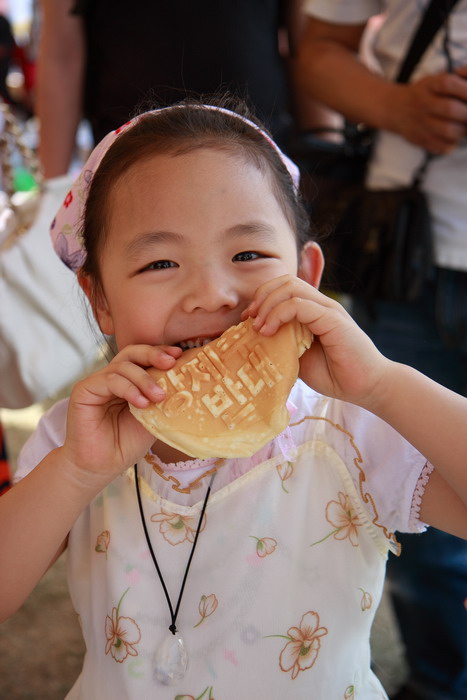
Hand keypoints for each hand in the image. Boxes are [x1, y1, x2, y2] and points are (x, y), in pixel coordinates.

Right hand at [61, 344, 181, 483]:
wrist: (102, 466)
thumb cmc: (125, 444)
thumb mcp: (152, 418)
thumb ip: (162, 399)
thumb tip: (186, 384)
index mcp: (129, 381)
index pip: (144, 358)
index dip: (160, 352)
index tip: (179, 355)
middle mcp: (113, 378)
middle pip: (132, 353)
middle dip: (153, 354)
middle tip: (170, 363)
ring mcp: (98, 382)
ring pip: (123, 366)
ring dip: (144, 379)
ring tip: (158, 397)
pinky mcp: (84, 390)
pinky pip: (109, 380)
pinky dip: (129, 389)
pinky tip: (141, 403)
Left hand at [242, 275, 390, 408]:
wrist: (367, 387)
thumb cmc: (335, 374)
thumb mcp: (299, 356)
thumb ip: (283, 342)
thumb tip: (256, 338)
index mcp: (313, 310)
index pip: (284, 286)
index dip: (261, 298)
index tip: (247, 320)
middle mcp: (321, 304)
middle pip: (285, 281)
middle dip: (261, 296)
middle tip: (249, 320)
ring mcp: (328, 309)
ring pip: (290, 287)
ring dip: (267, 304)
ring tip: (258, 327)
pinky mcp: (333, 319)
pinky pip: (300, 305)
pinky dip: (278, 314)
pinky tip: (269, 332)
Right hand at [393, 66, 466, 152]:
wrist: (395, 109)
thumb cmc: (424, 94)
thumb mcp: (434, 80)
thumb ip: (456, 80)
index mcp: (428, 85)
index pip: (448, 84)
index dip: (464, 89)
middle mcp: (422, 103)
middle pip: (450, 108)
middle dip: (466, 113)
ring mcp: (419, 123)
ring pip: (447, 130)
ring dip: (462, 130)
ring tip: (463, 127)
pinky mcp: (418, 139)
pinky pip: (441, 146)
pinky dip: (452, 144)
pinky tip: (453, 138)